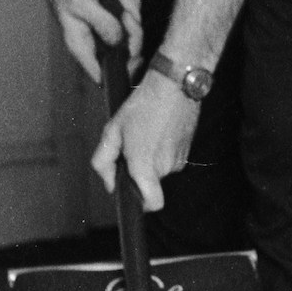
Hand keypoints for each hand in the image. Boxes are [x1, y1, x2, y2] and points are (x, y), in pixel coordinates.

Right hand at [47, 0, 143, 83]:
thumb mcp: (81, 4)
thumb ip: (102, 23)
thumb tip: (120, 40)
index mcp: (84, 50)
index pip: (103, 76)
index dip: (121, 73)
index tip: (134, 56)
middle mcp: (98, 47)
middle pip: (128, 54)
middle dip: (133, 32)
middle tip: (126, 13)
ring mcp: (110, 36)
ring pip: (135, 34)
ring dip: (133, 11)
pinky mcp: (118, 24)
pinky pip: (135, 18)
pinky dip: (132, 2)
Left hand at [89, 72, 200, 210]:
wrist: (174, 85)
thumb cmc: (142, 105)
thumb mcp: (112, 130)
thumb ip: (104, 162)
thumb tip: (109, 183)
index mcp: (145, 165)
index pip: (153, 203)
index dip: (142, 205)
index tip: (132, 194)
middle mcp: (165, 167)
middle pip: (149, 183)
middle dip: (138, 169)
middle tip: (131, 144)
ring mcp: (179, 159)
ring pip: (159, 169)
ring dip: (150, 157)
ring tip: (146, 132)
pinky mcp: (187, 150)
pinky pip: (170, 159)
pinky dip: (161, 149)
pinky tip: (157, 129)